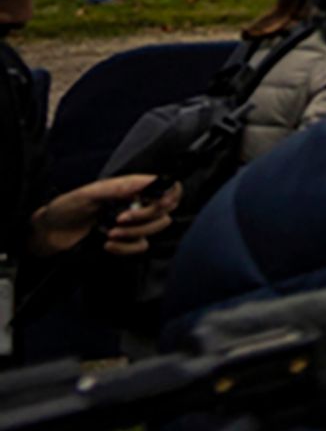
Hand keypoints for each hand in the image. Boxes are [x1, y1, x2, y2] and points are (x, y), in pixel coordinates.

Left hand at [32, 176, 173, 259]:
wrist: (49, 233)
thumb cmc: (65, 208)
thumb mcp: (89, 194)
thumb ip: (119, 188)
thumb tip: (148, 182)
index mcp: (131, 187)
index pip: (167, 186)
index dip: (171, 195)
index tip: (160, 204)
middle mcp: (136, 203)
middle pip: (164, 211)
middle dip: (145, 218)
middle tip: (120, 219)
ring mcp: (133, 223)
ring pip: (155, 229)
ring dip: (134, 233)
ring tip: (110, 233)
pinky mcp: (126, 240)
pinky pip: (141, 246)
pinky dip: (126, 248)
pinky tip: (108, 245)